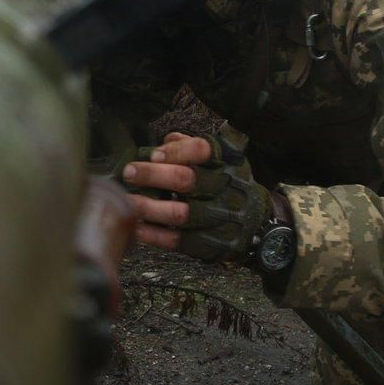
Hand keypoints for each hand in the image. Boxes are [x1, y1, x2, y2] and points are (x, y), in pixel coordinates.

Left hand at [120, 130, 271, 261]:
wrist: (256, 223)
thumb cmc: (227, 184)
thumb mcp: (220, 159)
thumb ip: (191, 147)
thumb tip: (164, 141)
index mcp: (225, 163)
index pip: (202, 150)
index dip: (175, 152)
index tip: (153, 154)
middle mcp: (223, 189)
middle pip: (186, 180)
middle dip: (152, 175)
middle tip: (129, 173)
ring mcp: (217, 218)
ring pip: (179, 213)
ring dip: (149, 207)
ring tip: (127, 200)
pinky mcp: (209, 242)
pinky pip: (178, 240)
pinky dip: (154, 235)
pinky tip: (136, 227)